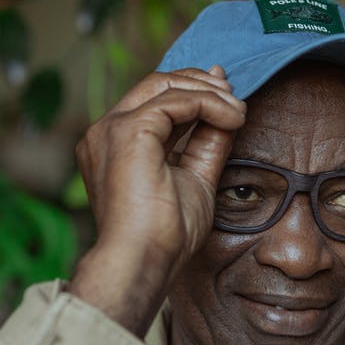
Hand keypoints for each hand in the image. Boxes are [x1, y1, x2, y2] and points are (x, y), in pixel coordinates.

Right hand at [71, 66, 245, 335]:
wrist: (143, 261)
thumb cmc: (164, 237)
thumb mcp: (195, 180)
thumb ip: (207, 145)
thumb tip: (228, 113)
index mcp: (115, 145)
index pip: (154, 102)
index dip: (192, 91)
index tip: (227, 95)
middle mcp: (106, 132)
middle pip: (155, 84)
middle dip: (200, 83)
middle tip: (235, 95)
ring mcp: (112, 129)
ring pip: (164, 85)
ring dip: (208, 92)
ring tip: (239, 110)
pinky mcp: (128, 130)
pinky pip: (175, 100)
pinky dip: (208, 104)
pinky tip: (232, 118)